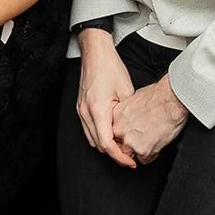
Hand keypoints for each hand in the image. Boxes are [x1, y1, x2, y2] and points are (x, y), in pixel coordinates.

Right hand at [76, 31, 136, 166]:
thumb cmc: (110, 68)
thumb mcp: (127, 92)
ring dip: (106, 145)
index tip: (131, 162)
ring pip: (92, 139)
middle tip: (131, 156)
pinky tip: (112, 133)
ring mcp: (81, 110)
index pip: (107, 144)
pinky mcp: (80, 107)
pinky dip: (100, 135)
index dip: (120, 157)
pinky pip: (89, 129)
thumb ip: (128, 115)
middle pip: (99, 145)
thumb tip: (133, 131)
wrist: (95, 53)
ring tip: (123, 146)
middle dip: (115, 153)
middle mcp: (86, 112)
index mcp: (97, 110)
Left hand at [111, 76, 187, 165]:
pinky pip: (145, 160)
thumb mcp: (134, 99)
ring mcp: (130, 141)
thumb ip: (127, 113)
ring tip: (151, 140)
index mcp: (116, 116)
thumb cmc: (158, 96)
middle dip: (129, 145)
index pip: (113, 133)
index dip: (123, 135)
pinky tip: (157, 143)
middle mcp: (119, 130)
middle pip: (119, 145)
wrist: (171, 100)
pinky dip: (151, 154)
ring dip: (139, 151)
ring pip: (130, 155)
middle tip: (142, 139)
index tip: (129, 136)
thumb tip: (130, 118)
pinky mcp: (143, 151)